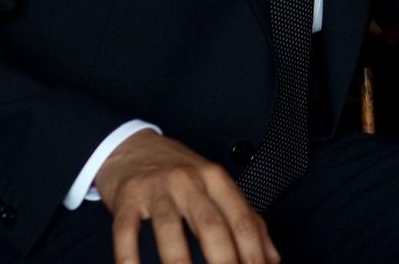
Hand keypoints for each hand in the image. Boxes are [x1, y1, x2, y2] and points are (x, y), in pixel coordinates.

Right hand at [95, 130, 279, 263]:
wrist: (133, 146)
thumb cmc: (180, 173)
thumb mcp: (217, 186)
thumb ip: (247, 218)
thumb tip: (272, 258)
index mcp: (217, 180)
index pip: (242, 219)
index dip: (253, 252)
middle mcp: (190, 181)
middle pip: (212, 225)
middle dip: (224, 260)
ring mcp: (157, 189)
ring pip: (170, 228)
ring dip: (179, 262)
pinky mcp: (127, 197)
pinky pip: (126, 230)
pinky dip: (129, 255)